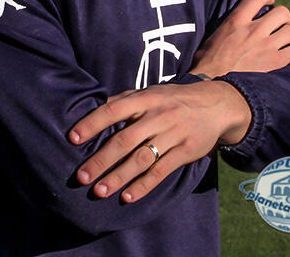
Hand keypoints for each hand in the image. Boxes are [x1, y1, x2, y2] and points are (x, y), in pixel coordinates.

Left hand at [68, 81, 249, 202]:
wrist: (217, 104)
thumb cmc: (173, 99)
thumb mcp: (150, 92)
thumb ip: (123, 101)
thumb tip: (91, 109)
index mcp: (145, 99)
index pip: (113, 110)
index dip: (92, 123)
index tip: (72, 138)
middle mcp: (158, 116)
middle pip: (124, 140)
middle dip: (101, 160)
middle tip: (81, 176)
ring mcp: (173, 135)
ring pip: (141, 159)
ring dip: (118, 177)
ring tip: (99, 191)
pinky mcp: (186, 152)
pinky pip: (162, 171)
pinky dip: (144, 185)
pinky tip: (128, 197)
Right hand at [190, 0, 289, 77]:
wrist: (213, 87)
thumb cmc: (206, 65)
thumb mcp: (212, 37)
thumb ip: (227, 28)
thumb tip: (229, 27)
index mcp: (236, 20)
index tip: (269, 3)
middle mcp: (254, 30)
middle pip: (283, 12)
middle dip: (284, 18)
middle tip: (280, 26)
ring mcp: (267, 46)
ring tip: (288, 40)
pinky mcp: (276, 62)